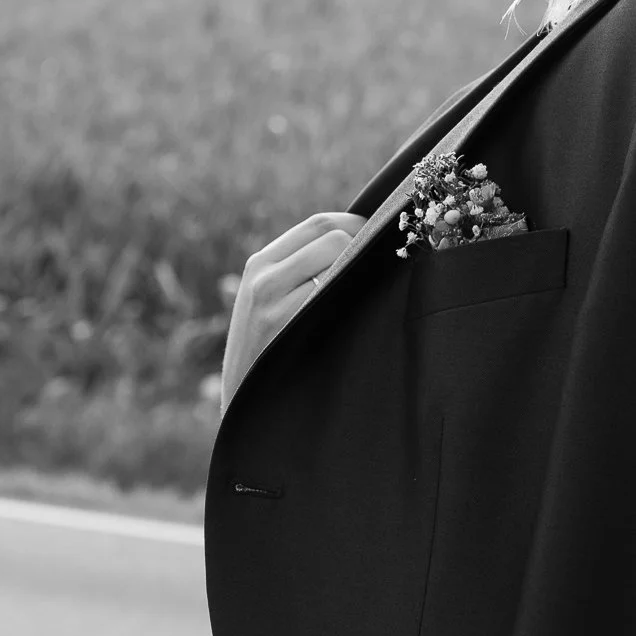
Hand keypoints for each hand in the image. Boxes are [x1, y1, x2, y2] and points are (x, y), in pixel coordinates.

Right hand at [220, 211, 367, 415]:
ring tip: (376, 286)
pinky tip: (363, 310)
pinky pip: (333, 289)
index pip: (318, 224)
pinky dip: (354, 292)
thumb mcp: (269, 306)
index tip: (382, 240)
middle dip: (366, 239)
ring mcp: (271, 296)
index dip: (357, 225)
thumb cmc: (270, 356)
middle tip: (389, 260)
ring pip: (337, 254)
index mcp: (259, 264)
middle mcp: (262, 274)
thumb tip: (359, 243)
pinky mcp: (283, 321)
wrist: (245, 411)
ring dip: (363, 265)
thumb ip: (300, 273)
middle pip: (330, 232)